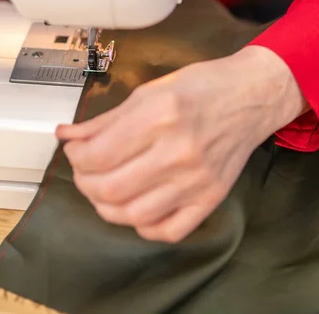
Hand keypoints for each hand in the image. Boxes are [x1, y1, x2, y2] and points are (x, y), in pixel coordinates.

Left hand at [56, 45, 306, 242]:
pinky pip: (168, 231)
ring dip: (107, 206)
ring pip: (133, 215)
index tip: (75, 152)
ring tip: (105, 190)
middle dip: (85, 182)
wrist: (250, 97)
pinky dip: (143, 225)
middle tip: (85, 171)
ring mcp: (197, 181)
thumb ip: (104, 121)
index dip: (75, 157)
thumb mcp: (147, 92)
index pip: (98, 155)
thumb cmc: (201, 88)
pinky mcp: (210, 198)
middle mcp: (179, 152)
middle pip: (110, 189)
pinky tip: (138, 207)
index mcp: (159, 116)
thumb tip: (68, 136)